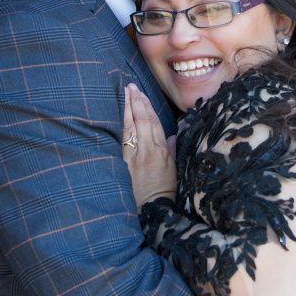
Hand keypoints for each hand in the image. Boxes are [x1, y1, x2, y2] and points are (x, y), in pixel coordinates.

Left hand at [122, 84, 176, 209]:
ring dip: (128, 109)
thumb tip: (172, 136)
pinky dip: (122, 125)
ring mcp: (135, 157)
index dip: (147, 106)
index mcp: (162, 151)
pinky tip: (120, 116)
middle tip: (131, 86)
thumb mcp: (174, 169)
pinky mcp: (125, 164)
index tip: (142, 93)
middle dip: (136, 101)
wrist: (153, 209)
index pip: (153, 122)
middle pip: (141, 120)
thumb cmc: (165, 190)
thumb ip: (172, 150)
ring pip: (130, 127)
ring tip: (125, 94)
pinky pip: (123, 140)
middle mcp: (148, 151)